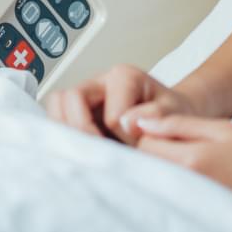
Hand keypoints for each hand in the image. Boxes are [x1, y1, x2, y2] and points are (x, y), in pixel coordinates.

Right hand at [43, 64, 199, 142]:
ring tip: (87, 154)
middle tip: (99, 154)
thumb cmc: (173, 115)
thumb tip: (125, 123)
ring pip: (56, 108)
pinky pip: (57, 122)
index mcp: (124, 77)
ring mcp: (84, 99)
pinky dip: (64, 138)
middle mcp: (98, 83)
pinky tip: (81, 153)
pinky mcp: (77, 114)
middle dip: (81, 131)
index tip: (137, 147)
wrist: (172, 118)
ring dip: (67, 133)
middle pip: (67, 99)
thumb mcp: (175, 113)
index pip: (110, 113)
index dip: (121, 137)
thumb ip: (156, 116)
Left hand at [131, 114, 231, 206]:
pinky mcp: (197, 218)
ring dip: (163, 171)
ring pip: (157, 184)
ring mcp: (191, 206)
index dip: (150, 133)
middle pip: (145, 167)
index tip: (166, 130)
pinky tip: (197, 183)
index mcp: (192, 160)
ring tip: (191, 165)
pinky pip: (172, 200)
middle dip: (153, 154)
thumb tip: (140, 121)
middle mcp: (187, 187)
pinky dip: (175, 189)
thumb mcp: (222, 129)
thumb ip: (179, 124)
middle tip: (177, 147)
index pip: (144, 145)